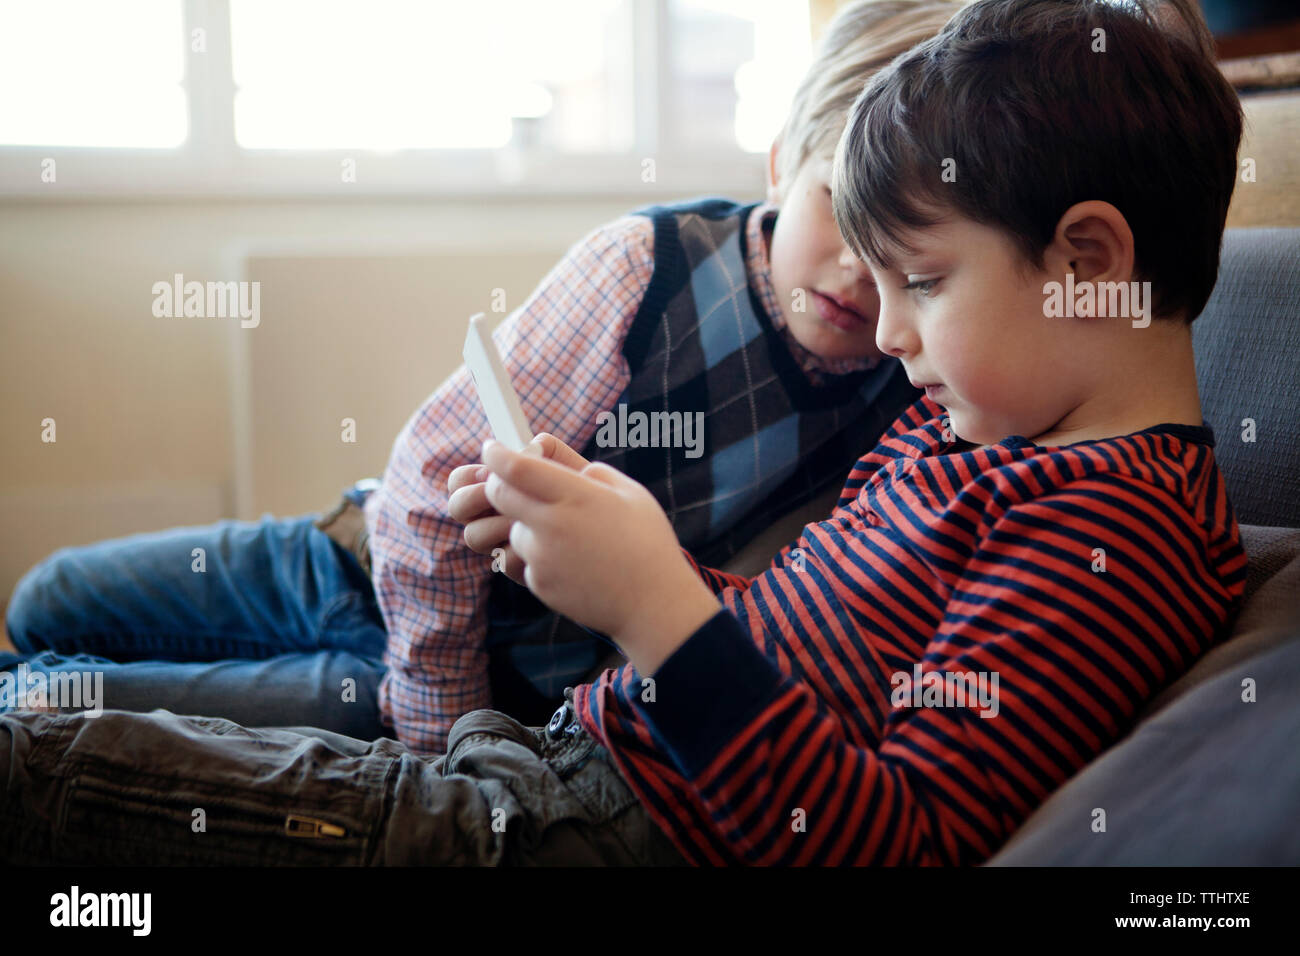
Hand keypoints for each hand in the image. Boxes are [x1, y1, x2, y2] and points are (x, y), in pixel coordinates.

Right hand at [447, 433, 589, 584]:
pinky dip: (522, 548)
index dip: (465, 476)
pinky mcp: (519, 568)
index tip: (486, 473)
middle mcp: (493, 515)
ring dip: (497, 523)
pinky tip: (546, 544)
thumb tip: (534, 443)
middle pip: (457, 508)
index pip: (461, 480)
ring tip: (527, 518)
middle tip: (497, 496)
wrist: (617, 537)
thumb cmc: (591, 497)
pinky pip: (504, 560)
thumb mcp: (575, 470)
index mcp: (499, 487)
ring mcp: (502, 543)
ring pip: (474, 537)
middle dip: (472, 499)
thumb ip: (552, 453)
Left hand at [480, 440, 719, 674]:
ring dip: (524, 525)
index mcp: (577, 496)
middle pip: (498, 495)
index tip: (493, 448)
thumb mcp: (630, 493)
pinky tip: (573, 562)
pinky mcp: (539, 584)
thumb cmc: (648, 543)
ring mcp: (542, 558)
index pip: (516, 468)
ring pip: (512, 530)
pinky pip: (525, 561)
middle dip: (497, 484)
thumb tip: (559, 461)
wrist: (653, 604)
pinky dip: (539, 556)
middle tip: (509, 482)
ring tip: (567, 535)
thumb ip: (591, 471)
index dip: (497, 454)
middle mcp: (552, 525)